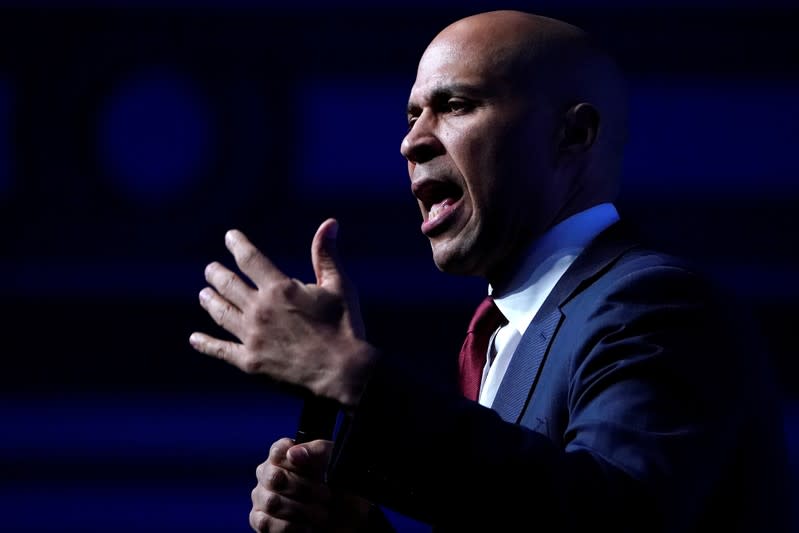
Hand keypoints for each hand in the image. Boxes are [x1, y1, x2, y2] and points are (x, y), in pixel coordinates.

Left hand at [189, 218, 376, 406]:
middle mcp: (260, 310)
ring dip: (210, 301)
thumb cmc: (345, 327)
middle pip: (228, 285)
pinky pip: (220, 350)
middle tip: (210, 270)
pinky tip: (195, 339)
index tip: (230, 237)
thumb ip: (326, 254)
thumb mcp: (339, 286)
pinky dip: (205, 343)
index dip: (237, 245)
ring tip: (204, 294)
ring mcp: (252, 337)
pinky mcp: (250, 362)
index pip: (250, 259)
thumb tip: (330, 222)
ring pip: (221, 313)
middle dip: (217, 274)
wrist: (343, 373)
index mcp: (280, 289)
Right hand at [250, 437, 371, 532]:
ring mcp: (262, 498)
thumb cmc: (335, 482)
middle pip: (275, 478)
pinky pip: (266, 523)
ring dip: (301, 510)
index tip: (313, 467)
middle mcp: (268, 474)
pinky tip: (307, 526)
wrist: (344, 514)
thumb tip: (293, 453)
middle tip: (326, 495)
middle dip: (305, 488)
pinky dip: (289, 527)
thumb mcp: (333, 460)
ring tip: (321, 514)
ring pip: (272, 503)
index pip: (278, 451)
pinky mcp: (261, 521)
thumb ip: (315, 451)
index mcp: (283, 456)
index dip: (294, 460)